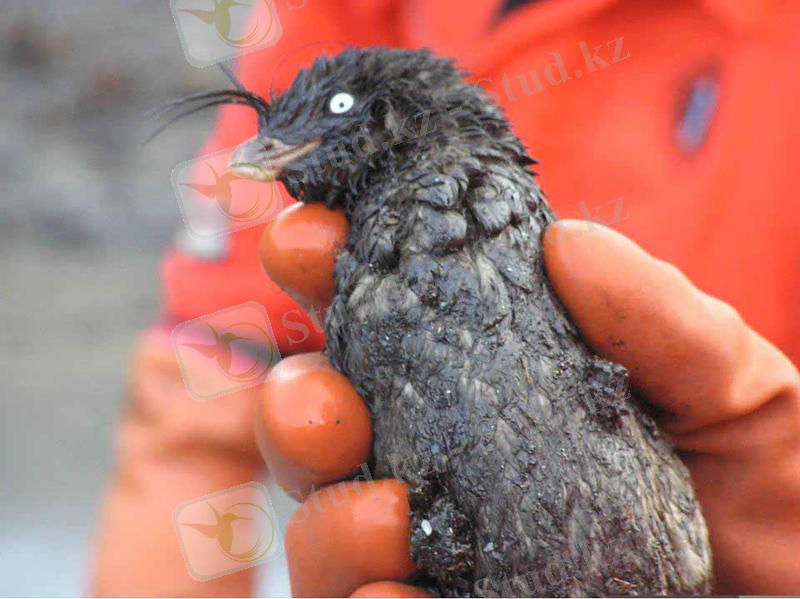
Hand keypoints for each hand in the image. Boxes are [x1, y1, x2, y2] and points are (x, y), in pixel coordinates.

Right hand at [257, 207, 799, 595]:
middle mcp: (448, 452)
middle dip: (299, 400)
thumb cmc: (768, 487)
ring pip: (324, 522)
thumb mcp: (731, 387)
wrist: (789, 589)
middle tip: (326, 406)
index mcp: (493, 372)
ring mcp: (444, 541)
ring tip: (389, 515)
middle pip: (326, 419)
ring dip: (328, 514)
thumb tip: (566, 244)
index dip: (334, 268)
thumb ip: (657, 316)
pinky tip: (397, 594)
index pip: (389, 311)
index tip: (314, 243)